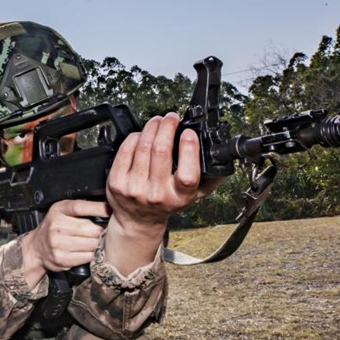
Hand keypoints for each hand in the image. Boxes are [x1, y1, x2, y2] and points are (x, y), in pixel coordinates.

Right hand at [22, 200, 107, 287]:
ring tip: (94, 241)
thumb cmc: (55, 227)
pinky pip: (87, 257)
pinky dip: (91, 254)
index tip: (111, 211)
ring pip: (92, 244)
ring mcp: (58, 243)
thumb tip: (108, 207)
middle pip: (91, 229)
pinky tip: (87, 250)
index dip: (98, 209)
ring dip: (97, 244)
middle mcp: (57, 226)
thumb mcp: (63, 211)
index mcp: (59, 210)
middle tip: (102, 231)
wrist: (36, 247)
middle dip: (100, 231)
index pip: (81, 207)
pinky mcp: (61, 259)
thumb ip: (81, 208)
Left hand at [104, 112, 201, 273]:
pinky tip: (141, 134)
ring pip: (143, 147)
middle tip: (171, 118)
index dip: (189, 149)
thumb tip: (223, 160)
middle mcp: (156, 194)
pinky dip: (134, 137)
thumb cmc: (167, 203)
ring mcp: (134, 188)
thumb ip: (209, 179)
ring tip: (158, 122)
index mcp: (179, 197)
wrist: (138, 221)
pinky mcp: (116, 182)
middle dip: (167, 127)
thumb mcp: (193, 197)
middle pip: (161, 151)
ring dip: (152, 128)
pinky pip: (125, 150)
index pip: (187, 174)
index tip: (188, 133)